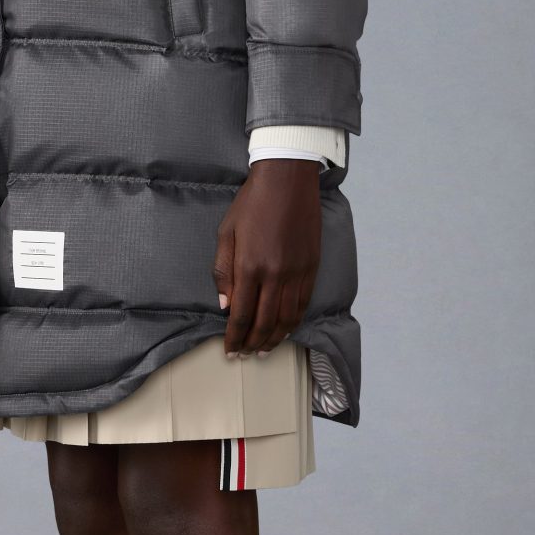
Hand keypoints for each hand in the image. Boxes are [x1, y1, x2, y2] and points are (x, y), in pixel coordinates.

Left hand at [212, 160, 321, 354]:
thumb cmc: (251, 203)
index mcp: (250, 267)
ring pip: (286, 319)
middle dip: (252, 343)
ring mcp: (296, 273)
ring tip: (264, 350)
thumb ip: (223, 271)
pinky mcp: (311, 267)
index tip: (230, 350)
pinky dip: (293, 322)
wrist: (287, 180)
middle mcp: (275, 275)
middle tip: (245, 355)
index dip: (234, 337)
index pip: (241, 315)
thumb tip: (225, 304)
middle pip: (264, 322)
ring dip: (274, 339)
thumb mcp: (226, 233)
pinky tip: (285, 330)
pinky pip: (303, 304)